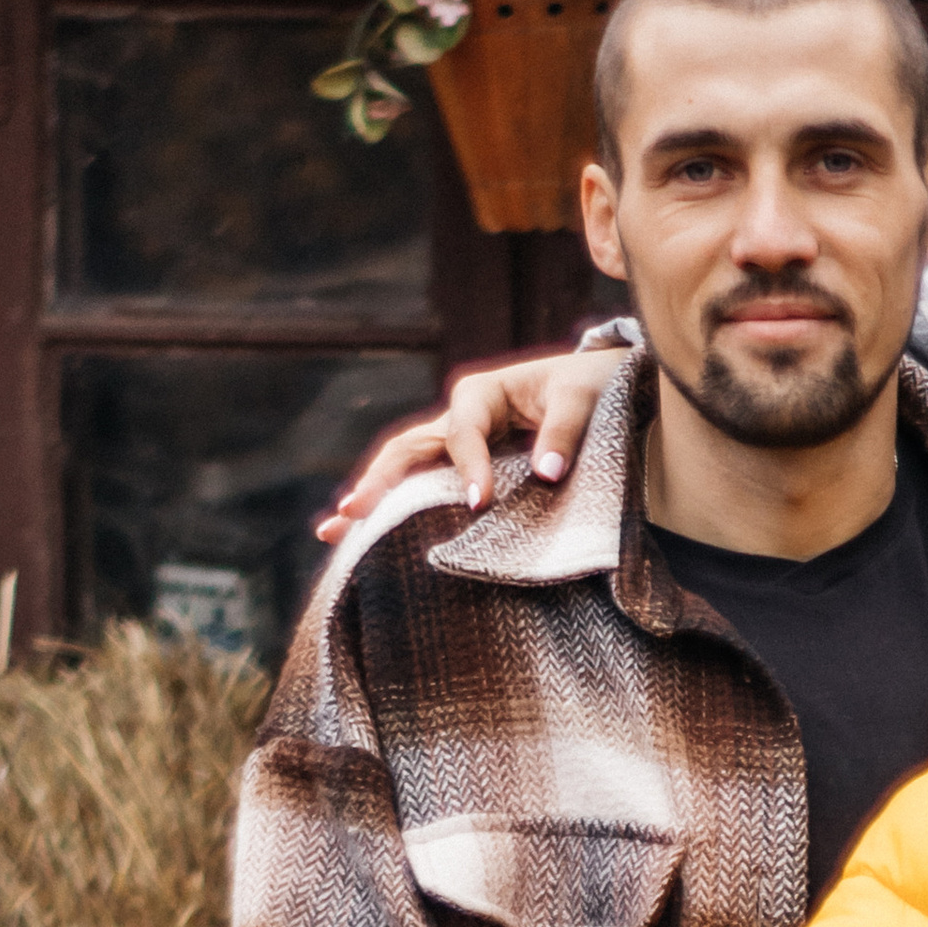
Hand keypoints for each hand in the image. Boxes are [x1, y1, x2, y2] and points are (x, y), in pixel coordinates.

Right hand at [314, 346, 622, 541]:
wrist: (595, 388)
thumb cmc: (590, 389)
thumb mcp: (583, 400)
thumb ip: (564, 433)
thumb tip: (546, 474)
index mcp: (482, 394)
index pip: (464, 435)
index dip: (469, 469)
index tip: (478, 505)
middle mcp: (457, 417)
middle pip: (407, 449)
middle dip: (380, 482)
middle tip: (352, 513)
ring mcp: (453, 444)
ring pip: (403, 468)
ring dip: (371, 498)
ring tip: (333, 532)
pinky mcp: (461, 468)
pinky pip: (422, 487)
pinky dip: (395, 510)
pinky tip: (363, 538)